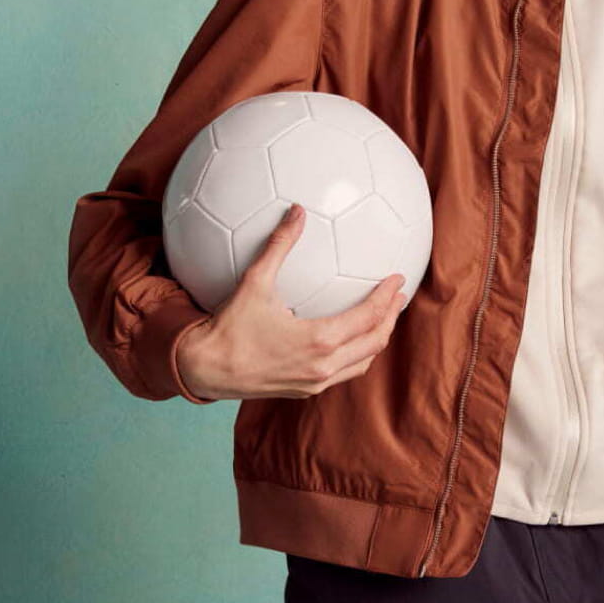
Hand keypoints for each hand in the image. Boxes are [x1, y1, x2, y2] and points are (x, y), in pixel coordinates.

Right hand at [178, 202, 408, 399]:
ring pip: (363, 362)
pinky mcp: (305, 390)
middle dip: (391, 317)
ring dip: (377, 338)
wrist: (204, 369)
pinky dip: (358, 354)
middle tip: (399, 295)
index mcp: (319, 340)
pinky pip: (344, 373)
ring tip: (384, 316)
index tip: (398, 279)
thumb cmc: (229, 327)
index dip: (387, 297)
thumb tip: (297, 212)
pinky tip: (354, 338)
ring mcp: (315, 382)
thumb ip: (280, 245)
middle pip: (374, 342)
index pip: (368, 317)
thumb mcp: (255, 282)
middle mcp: (323, 366)